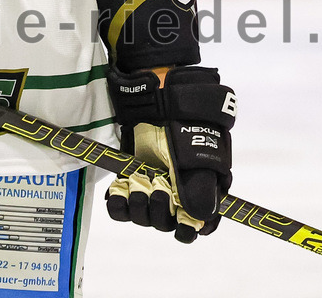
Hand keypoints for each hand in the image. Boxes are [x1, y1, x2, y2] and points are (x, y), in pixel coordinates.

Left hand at [106, 66, 234, 241]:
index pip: (200, 224)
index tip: (183, 226)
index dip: (190, 229)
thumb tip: (201, 219)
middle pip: (168, 224)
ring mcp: (150, 183)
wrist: (155, 92)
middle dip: (162, 212)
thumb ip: (202, 185)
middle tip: (158, 188)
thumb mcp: (198, 149)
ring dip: (141, 207)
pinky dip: (119, 205)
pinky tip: (120, 193)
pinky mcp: (128, 177)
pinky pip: (120, 207)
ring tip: (140, 185)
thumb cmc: (183, 117)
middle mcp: (175, 190)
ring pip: (144, 217)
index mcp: (200, 185)